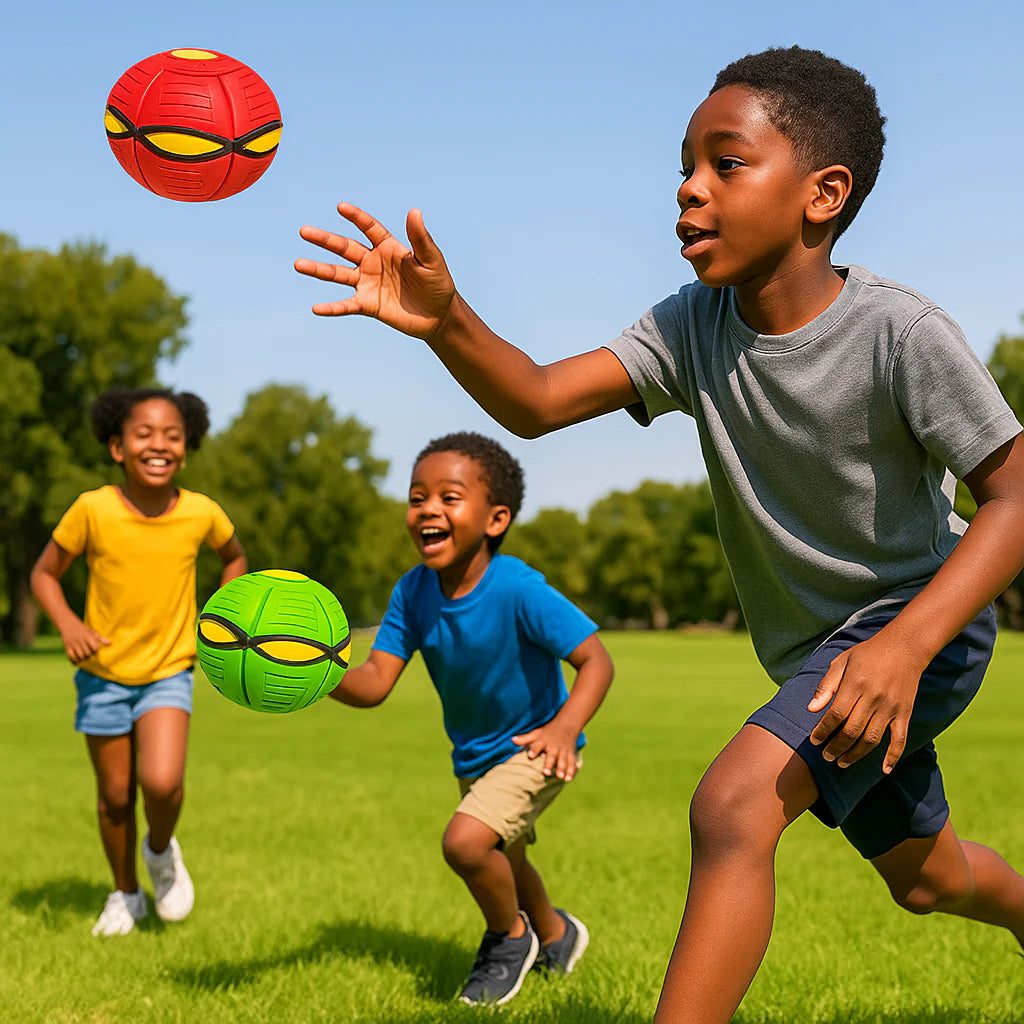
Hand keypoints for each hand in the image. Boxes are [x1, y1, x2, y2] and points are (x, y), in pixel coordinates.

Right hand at [59, 619, 110, 663]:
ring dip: (83, 659)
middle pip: (87, 653)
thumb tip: (110, 643)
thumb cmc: (83, 629)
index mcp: (88, 637)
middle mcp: (81, 641)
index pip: (95, 647)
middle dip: (89, 656)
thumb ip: (100, 638)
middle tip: (89, 656)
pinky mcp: (67, 647)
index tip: (95, 650)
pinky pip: (71, 657)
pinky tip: (77, 662)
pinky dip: (74, 660)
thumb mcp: (92, 632)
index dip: (96, 650)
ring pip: (80, 656)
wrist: (68, 624)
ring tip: (84, 659)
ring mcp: (73, 645)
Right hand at [294, 204, 455, 340]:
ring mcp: (368, 283)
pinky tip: (316, 308)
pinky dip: (332, 308)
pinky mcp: (368, 305)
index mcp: (388, 247)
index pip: (368, 228)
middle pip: (344, 248)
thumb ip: (420, 239)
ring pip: (338, 274)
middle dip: (324, 240)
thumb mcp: (432, 260)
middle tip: (303, 231)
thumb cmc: (438, 284)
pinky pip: (346, 306)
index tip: (341, 207)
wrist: (438, 316)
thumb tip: (414, 211)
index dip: (356, 217)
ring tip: (298, 265)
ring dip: (318, 270)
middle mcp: (373, 262)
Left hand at [513, 719, 580, 780]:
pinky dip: (571, 771)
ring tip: (559, 777)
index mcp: (543, 741)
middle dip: (549, 764)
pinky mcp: (570, 754)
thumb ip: (525, 738)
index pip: (537, 745)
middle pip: (551, 756)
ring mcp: (563, 751)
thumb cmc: (547, 732)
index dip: (534, 750)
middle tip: (546, 773)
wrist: (566, 725)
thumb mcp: (536, 733)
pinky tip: (568, 779)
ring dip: (562, 769)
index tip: (530, 756)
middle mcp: (553, 747)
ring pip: (563, 760)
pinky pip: (572, 763)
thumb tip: (512, 740)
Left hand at [807, 632, 927, 772]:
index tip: (814, 740)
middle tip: (825, 756)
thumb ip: (826, 685)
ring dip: (856, 754)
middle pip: (852, 731)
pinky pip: (900, 739)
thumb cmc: (867, 654)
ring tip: (842, 762)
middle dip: (836, 747)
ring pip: (872, 739)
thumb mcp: (842, 661)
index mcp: (855, 684)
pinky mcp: (905, 713)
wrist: (904, 647)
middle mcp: (873, 698)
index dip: (823, 731)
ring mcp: (891, 707)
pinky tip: (884, 770)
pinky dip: (893, 756)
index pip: (835, 715)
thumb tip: (811, 709)